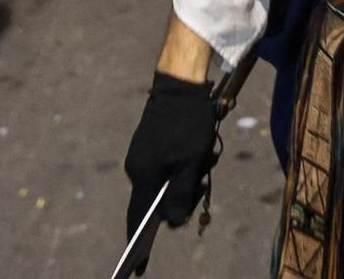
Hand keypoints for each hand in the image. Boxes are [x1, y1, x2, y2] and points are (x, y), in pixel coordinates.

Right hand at [123, 73, 220, 268]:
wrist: (180, 83)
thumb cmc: (188, 124)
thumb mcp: (192, 162)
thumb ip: (182, 195)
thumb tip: (173, 222)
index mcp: (144, 177)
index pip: (138, 219)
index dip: (139, 243)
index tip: (138, 267)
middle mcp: (137, 169)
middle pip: (158, 201)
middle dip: (184, 195)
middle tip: (205, 178)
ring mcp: (141, 157)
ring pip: (166, 182)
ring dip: (188, 177)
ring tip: (206, 157)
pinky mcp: (149, 146)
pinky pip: (166, 167)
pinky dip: (184, 165)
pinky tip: (200, 149)